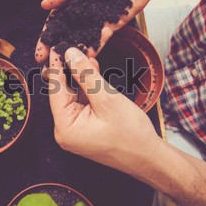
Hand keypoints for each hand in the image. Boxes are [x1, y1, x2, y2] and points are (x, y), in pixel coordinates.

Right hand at [35, 0, 159, 63]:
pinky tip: (84, 62)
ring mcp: (95, 21)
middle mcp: (81, 13)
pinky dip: (92, 51)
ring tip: (63, 70)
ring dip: (72, 55)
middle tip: (47, 67)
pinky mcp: (111, 26)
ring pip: (80, 41)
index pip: (55, 21)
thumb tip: (45, 5)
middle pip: (64, 35)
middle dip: (55, 52)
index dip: (46, 37)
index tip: (39, 53)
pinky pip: (99, 41)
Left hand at [48, 47, 161, 173]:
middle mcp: (65, 130)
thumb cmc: (131, 135)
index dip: (57, 66)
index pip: (55, 90)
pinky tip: (93, 70)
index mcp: (64, 128)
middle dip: (71, 70)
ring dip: (82, 77)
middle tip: (75, 47)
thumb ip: (86, 75)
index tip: (56, 47)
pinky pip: (83, 103)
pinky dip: (88, 88)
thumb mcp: (107, 99)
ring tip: (87, 55)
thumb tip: (71, 54)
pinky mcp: (86, 127)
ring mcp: (75, 130)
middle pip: (64, 92)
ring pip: (74, 95)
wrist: (150, 158)